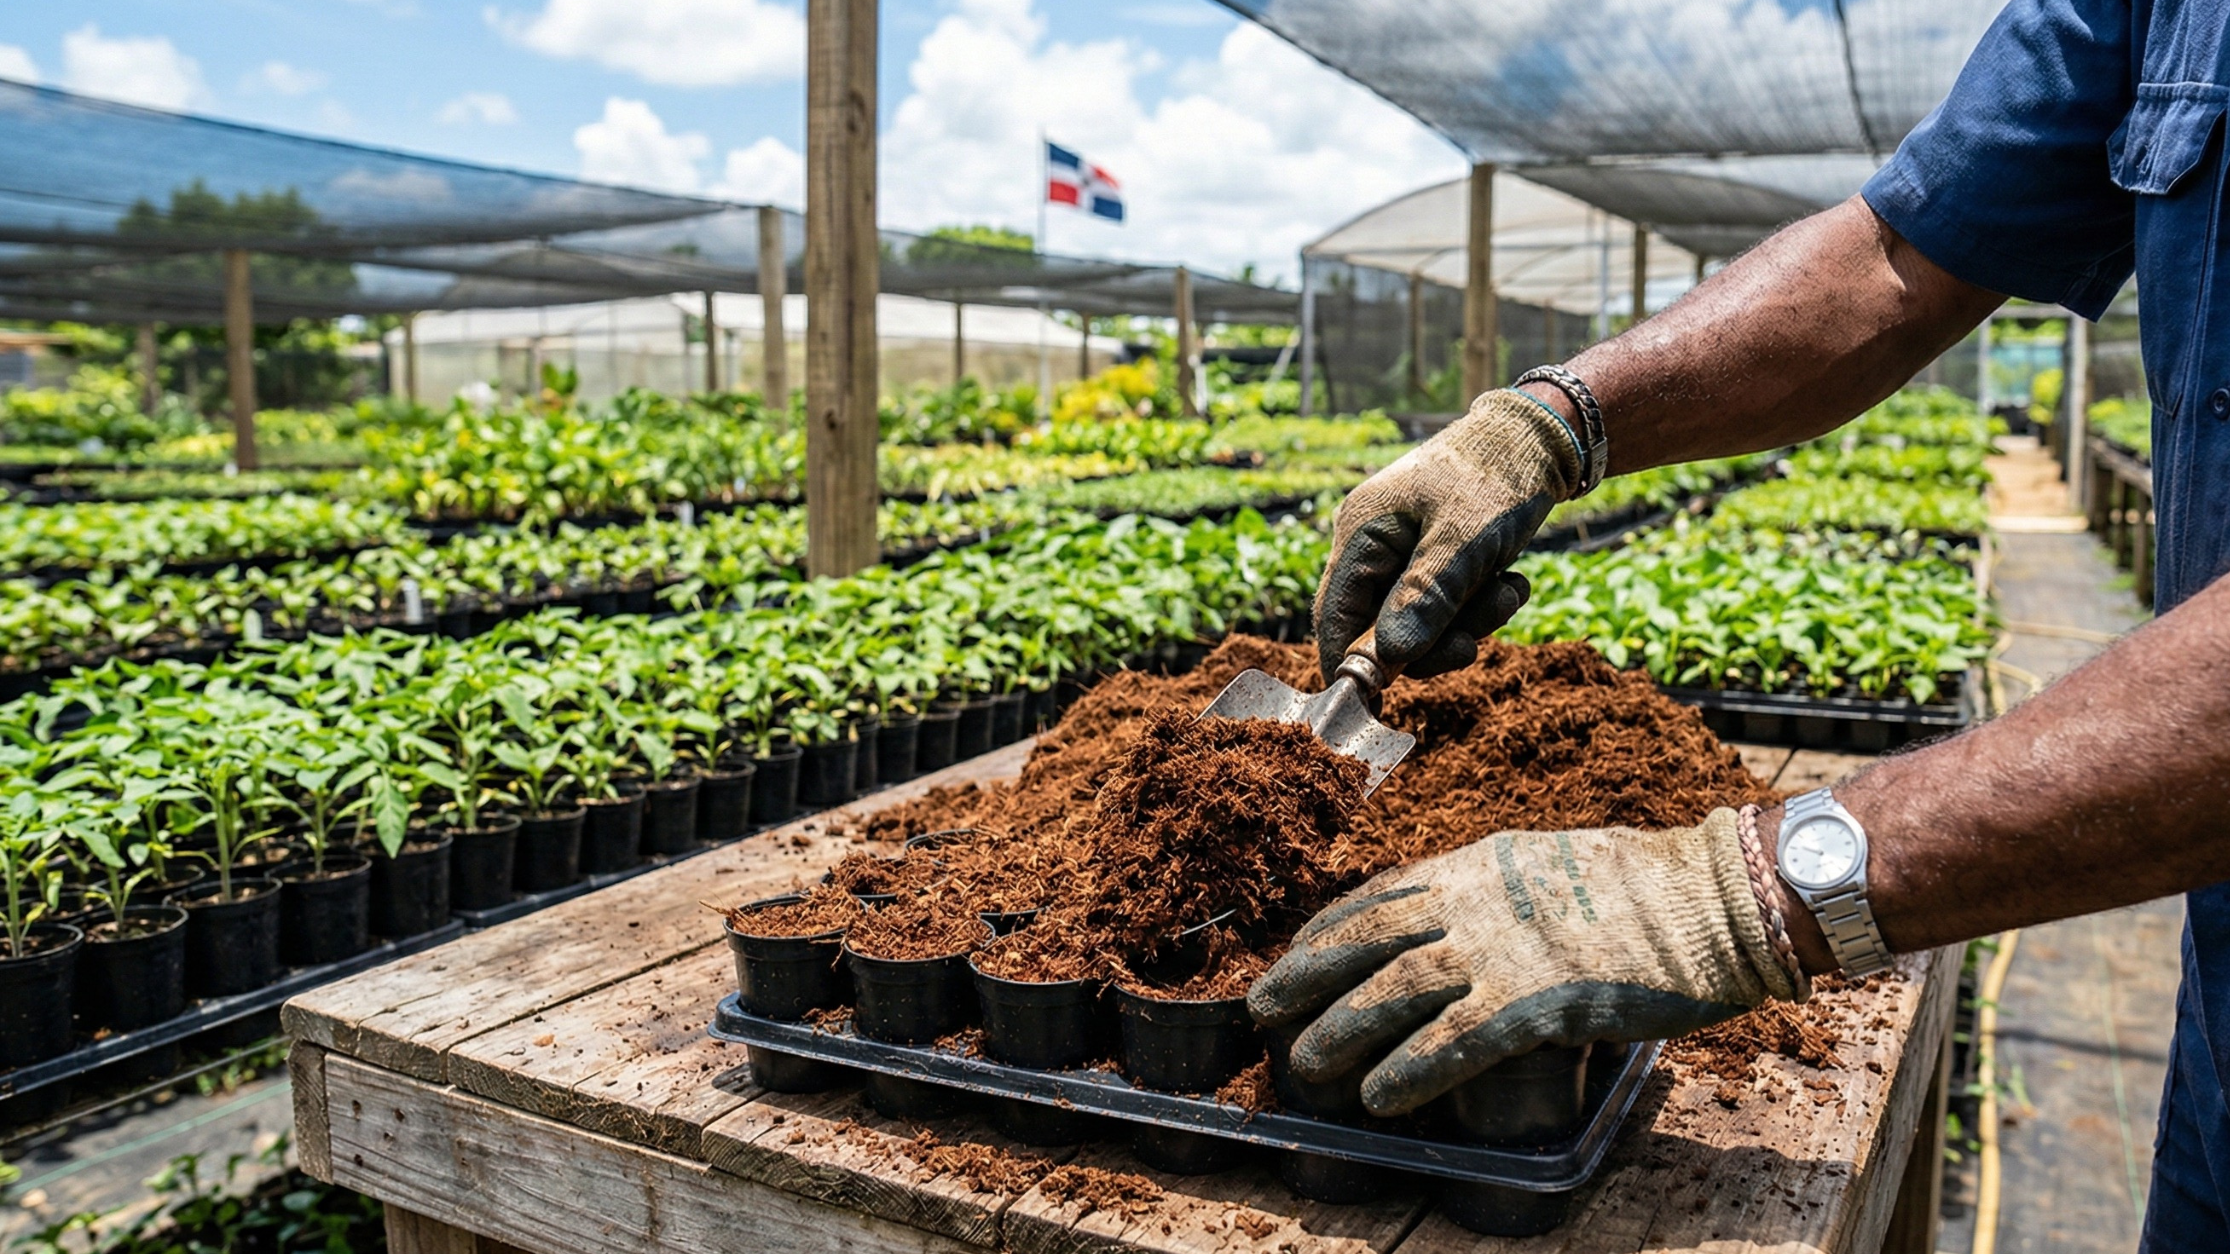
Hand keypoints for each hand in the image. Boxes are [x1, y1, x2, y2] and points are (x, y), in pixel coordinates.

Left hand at [1248, 809, 1807, 1115]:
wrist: (1714, 897)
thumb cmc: (1646, 886)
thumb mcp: (1548, 866)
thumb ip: (1497, 892)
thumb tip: (1463, 918)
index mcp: (1478, 865)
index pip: (1379, 894)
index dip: (1327, 929)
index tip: (1294, 953)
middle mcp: (1475, 899)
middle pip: (1366, 937)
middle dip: (1307, 974)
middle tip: (1263, 1007)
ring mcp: (1503, 948)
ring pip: (1394, 988)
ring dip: (1341, 1028)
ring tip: (1304, 1062)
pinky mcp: (1537, 999)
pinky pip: (1455, 1039)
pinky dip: (1409, 1068)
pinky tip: (1378, 1096)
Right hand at [1313, 389, 1580, 682]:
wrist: (1541, 436)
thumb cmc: (1497, 477)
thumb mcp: (1466, 542)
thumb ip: (1425, 600)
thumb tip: (1388, 661)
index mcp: (1362, 532)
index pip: (1334, 615)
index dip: (1350, 662)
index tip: (1378, 704)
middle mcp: (1372, 543)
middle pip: (1379, 626)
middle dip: (1434, 640)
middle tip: (1478, 641)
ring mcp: (1402, 551)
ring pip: (1419, 621)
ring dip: (1467, 621)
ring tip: (1510, 590)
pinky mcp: (1433, 557)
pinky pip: (1444, 604)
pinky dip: (1478, 605)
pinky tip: (1510, 581)